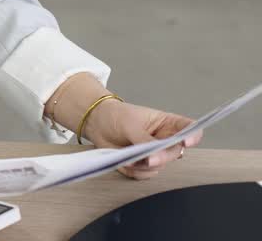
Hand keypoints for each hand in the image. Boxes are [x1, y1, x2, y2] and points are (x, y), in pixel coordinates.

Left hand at [85, 100, 203, 179]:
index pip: (188, 128)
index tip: (187, 142)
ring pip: (159, 166)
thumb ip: (145, 140)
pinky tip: (124, 160)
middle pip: (175, 152)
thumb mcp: (131, 124)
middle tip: (149, 158)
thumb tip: (155, 155)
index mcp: (167, 124)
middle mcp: (165, 140)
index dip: (193, 135)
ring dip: (144, 164)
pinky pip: (144, 174)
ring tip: (127, 155)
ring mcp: (155, 154)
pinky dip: (134, 170)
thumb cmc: (116, 116)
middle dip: (162, 156)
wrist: (96, 124)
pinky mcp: (143, 165)